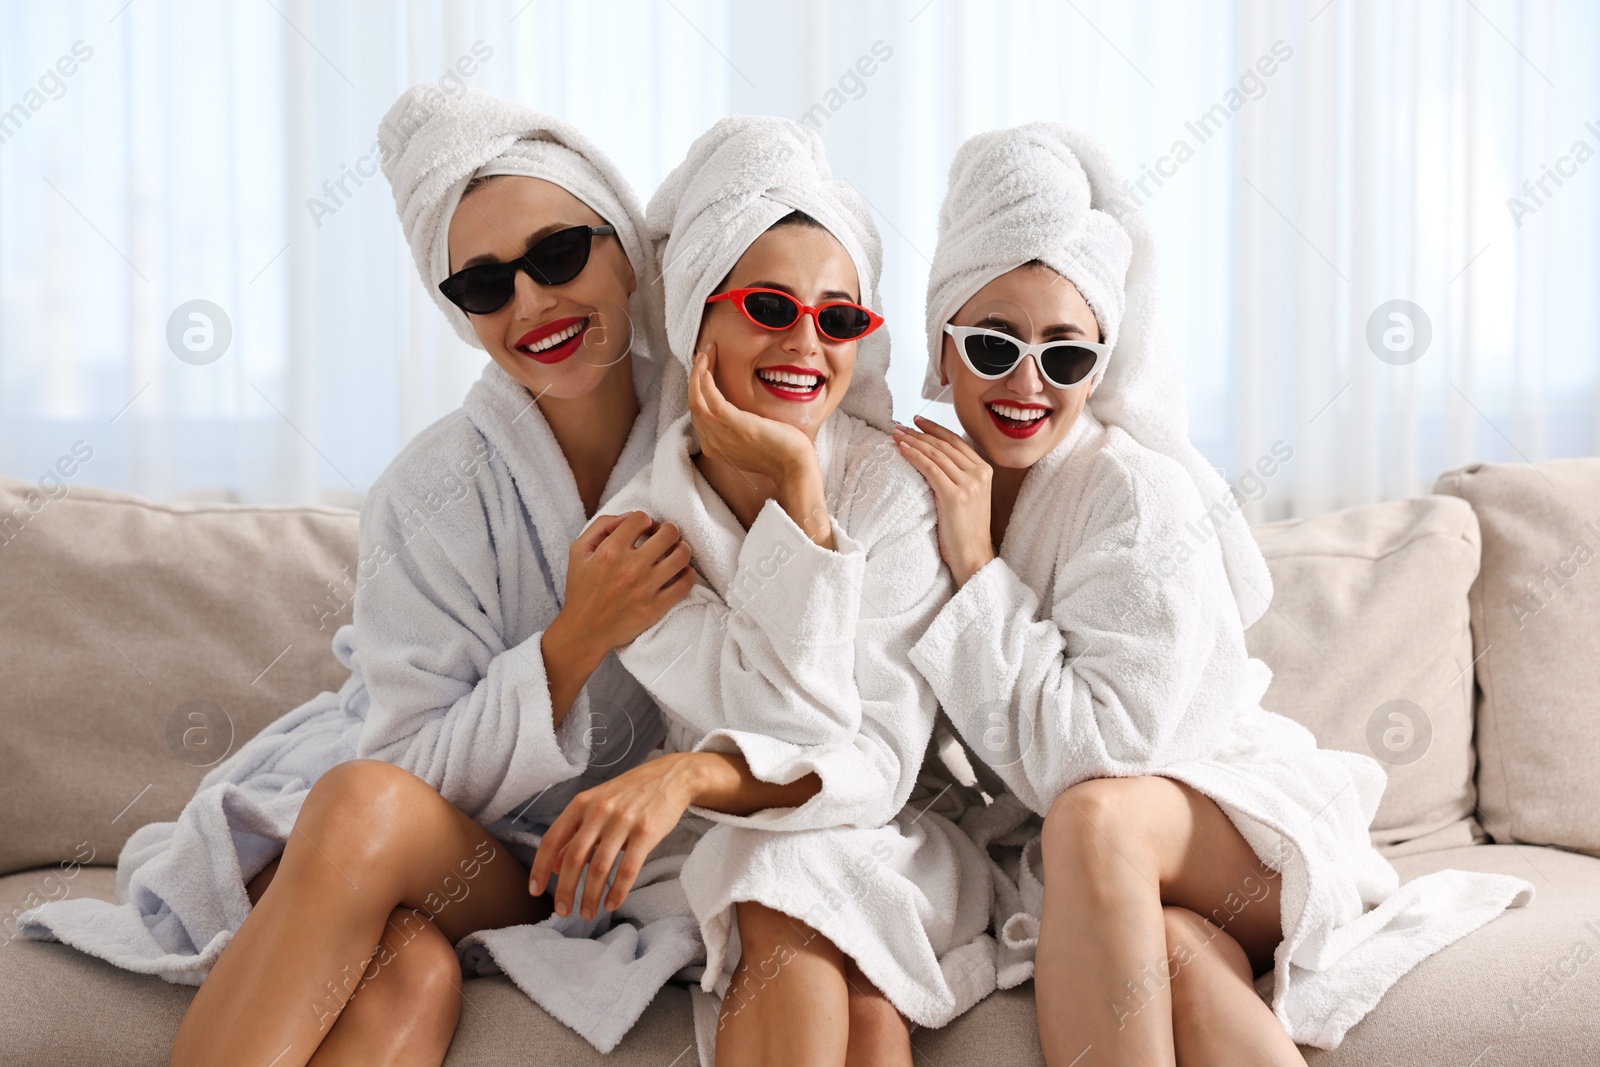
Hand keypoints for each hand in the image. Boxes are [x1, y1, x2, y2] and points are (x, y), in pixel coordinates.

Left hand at [529, 752, 699, 919]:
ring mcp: (624, 821)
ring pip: (599, 868)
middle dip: (565, 890)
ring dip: (590, 897)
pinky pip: (628, 869)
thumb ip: (574, 833)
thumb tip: (553, 865)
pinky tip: (611, 904)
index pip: (552, 839)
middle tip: (562, 911)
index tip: (535, 890)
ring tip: (587, 913)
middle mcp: (599, 811)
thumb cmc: (630, 793)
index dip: (540, 868)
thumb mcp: (596, 805)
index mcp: (581, 803)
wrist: (671, 776)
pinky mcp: (647, 832)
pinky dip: (617, 891)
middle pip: (573, 858)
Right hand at [557, 511, 695, 651]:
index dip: (645, 521)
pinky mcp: (656, 607)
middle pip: (669, 533)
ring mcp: (645, 588)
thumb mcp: (579, 550)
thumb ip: (601, 526)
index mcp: (610, 551)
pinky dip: (688, 574)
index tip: (644, 531)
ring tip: (674, 553)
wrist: (584, 631)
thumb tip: (630, 517)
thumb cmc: (581, 589)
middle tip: (664, 538)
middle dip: (668, 530)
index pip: (642, 518)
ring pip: (682, 555)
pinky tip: (679, 573)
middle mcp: (630, 568)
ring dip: (681, 549)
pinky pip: (686, 583)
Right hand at [689, 345, 833, 547]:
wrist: (794, 466)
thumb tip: (737, 415)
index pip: (698, 414)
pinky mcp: (735, 424)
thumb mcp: (751, 443)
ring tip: (706, 353)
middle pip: (693, 405)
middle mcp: (713, 442)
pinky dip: (704, 382)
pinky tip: (707, 367)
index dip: (697, 390)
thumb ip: (737, 431)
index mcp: (715, 447)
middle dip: (694, 377)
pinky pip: (710, 400)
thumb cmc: (779, 453)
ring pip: (696, 400)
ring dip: (698, 373)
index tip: (704, 370)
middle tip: (703, 355)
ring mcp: (722, 434)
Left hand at [893, 416, 994, 585]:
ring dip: (913, 441)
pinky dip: (915, 457)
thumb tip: (934, 458)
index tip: (917, 421)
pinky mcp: (955, 496)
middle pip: (944, 445)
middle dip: (919, 433)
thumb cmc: (965, 530)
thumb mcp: (968, 496)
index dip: (935, 429)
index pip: (956, 441)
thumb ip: (958, 476)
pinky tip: (902, 450)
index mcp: (984, 470)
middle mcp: (979, 473)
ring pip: (936, 454)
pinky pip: (930, 469)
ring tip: (896, 435)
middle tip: (899, 426)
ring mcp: (969, 484)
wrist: (973, 556)